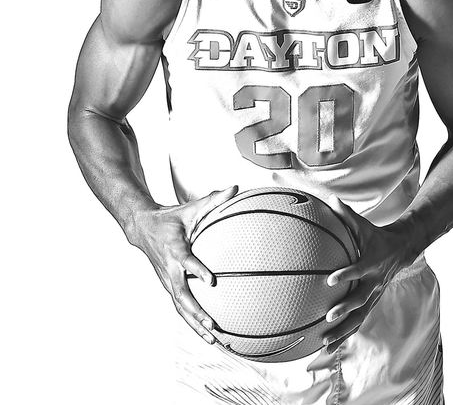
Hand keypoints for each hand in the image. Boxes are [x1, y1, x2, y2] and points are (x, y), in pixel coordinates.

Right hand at [127, 185, 238, 344]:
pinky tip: (208, 335)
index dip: (197, 270)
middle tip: (213, 325)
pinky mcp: (168, 287)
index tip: (211, 281)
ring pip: (180, 308)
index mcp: (174, 249)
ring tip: (214, 341)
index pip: (186, 261)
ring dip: (195, 325)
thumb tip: (235, 188)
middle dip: (196, 312)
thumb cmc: (170, 218)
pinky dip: (192, 323)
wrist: (141, 228)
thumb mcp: (191, 207)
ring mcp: (167, 281)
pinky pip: (180, 308)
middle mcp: (169, 269)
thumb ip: (214, 199)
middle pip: (181, 296)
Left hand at [320, 195, 417, 354]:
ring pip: (359, 318)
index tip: (329, 279)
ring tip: (324, 343)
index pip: (357, 269)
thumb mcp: (363, 224)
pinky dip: (344, 335)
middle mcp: (373, 283)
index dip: (345, 274)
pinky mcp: (371, 303)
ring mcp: (373, 296)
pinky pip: (357, 322)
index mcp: (370, 263)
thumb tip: (330, 198)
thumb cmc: (375, 236)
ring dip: (343, 332)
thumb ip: (346, 214)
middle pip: (359, 300)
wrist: (401, 250)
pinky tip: (328, 348)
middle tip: (328, 317)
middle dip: (344, 310)